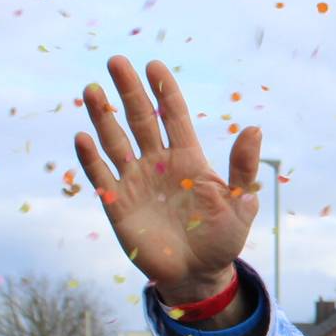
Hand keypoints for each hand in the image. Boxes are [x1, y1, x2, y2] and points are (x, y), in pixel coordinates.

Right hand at [74, 57, 262, 308]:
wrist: (198, 275)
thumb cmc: (221, 239)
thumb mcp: (240, 203)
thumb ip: (243, 167)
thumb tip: (254, 127)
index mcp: (188, 158)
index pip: (173, 116)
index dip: (164, 91)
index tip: (153, 64)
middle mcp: (158, 163)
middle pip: (140, 119)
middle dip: (129, 91)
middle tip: (116, 61)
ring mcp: (136, 181)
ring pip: (116, 141)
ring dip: (103, 116)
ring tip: (92, 89)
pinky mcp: (118, 204)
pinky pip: (101, 176)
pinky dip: (90, 158)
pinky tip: (82, 137)